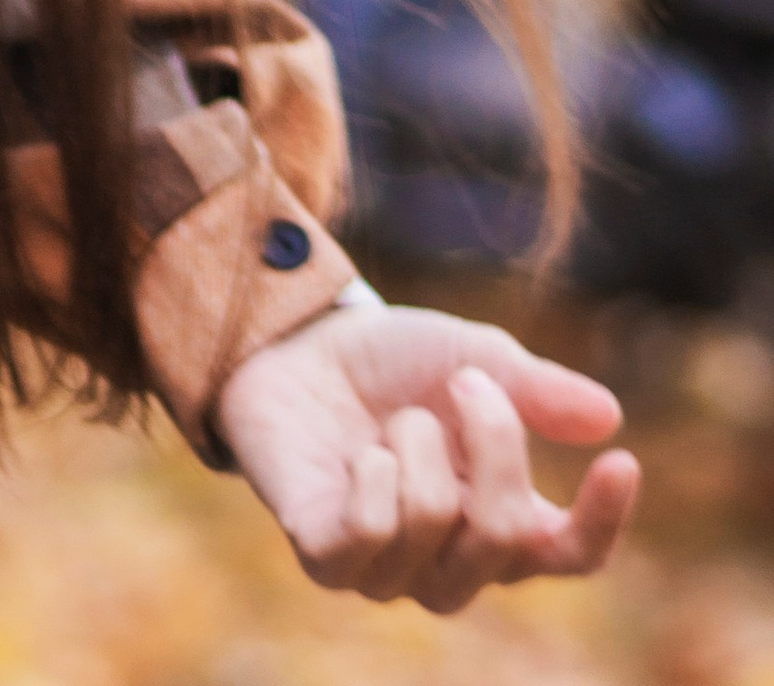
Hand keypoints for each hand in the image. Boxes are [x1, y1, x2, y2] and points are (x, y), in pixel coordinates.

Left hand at [215, 297, 638, 610]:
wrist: (293, 342)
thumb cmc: (390, 362)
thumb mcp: (468, 355)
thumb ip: (532, 388)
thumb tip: (608, 416)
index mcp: (503, 518)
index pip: (571, 554)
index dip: (603, 521)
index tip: (622, 461)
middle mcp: (454, 562)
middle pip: (508, 535)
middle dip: (495, 442)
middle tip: (465, 382)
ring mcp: (391, 571)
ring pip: (435, 523)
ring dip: (417, 442)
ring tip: (395, 420)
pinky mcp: (328, 562)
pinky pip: (369, 531)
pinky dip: (372, 472)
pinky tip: (359, 454)